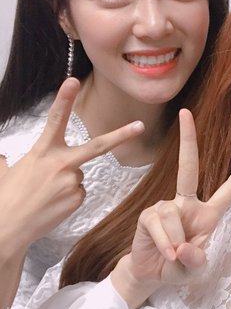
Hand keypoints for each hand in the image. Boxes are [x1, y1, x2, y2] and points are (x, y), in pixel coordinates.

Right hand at [0, 77, 143, 256]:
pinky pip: (78, 191)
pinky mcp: (77, 198)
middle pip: (97, 146)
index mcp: (42, 151)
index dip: (64, 99)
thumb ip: (22, 160)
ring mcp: (72, 181)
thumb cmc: (7, 196)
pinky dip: (68, 196)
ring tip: (45, 194)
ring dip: (66, 181)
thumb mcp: (11, 169)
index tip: (73, 81)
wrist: (8, 227)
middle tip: (140, 125)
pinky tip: (52, 203)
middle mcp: (60, 163)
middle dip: (121, 135)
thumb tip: (14, 159)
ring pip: (79, 174)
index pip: (55, 119)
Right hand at [113, 109, 230, 308]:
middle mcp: (187, 204)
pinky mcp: (148, 215)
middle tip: (185, 113)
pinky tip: (165, 253)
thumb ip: (195, 262)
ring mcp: (166, 207)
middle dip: (187, 140)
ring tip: (174, 256)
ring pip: (173, 214)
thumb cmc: (178, 267)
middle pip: (188, 167)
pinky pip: (159, 224)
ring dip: (175, 242)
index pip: (229, 189)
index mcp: (207, 214)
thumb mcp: (194, 271)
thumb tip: (185, 248)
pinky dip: (164, 244)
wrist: (150, 274)